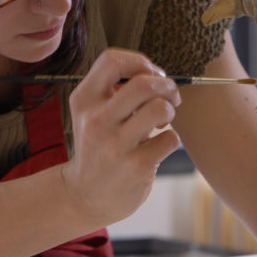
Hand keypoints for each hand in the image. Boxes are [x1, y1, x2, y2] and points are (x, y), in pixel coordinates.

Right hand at [62, 49, 181, 225]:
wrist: (85, 196)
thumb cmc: (98, 146)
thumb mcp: (92, 113)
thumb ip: (115, 90)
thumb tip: (156, 74)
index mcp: (84, 100)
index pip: (112, 60)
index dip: (140, 61)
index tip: (150, 74)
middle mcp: (96, 121)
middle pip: (143, 83)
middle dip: (166, 85)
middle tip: (169, 96)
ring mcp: (116, 145)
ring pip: (160, 107)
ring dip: (170, 110)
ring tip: (162, 121)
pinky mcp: (136, 167)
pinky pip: (171, 139)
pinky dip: (172, 140)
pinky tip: (159, 147)